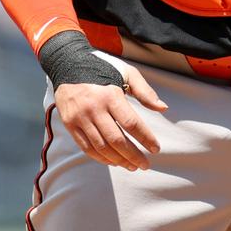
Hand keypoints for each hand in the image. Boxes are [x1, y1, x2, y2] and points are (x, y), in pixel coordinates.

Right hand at [53, 66, 167, 170]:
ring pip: (101, 147)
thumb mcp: (127, 72)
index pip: (131, 123)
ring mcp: (80, 118)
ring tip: (132, 166)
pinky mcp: (70, 124)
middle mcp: (94, 108)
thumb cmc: (103, 68)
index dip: (145, 138)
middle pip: (116, 140)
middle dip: (133, 155)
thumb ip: (145, 91)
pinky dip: (101, 158)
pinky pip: (86, 147)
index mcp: (110, 95)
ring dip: (118, 160)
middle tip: (145, 165)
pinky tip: (114, 161)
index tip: (156, 149)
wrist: (67, 64)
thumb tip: (163, 108)